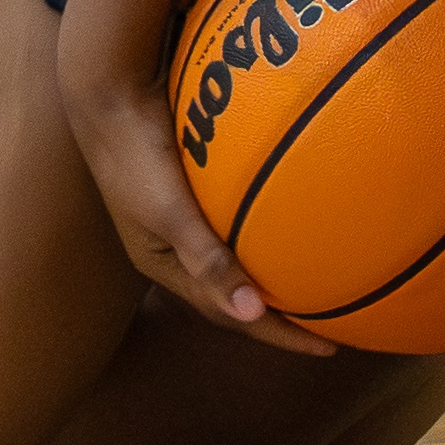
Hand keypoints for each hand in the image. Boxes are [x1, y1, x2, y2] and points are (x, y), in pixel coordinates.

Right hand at [61, 0, 336, 355]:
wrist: (112, 94)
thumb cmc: (135, 156)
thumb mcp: (168, 213)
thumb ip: (207, 261)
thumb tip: (252, 314)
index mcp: (164, 267)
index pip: (231, 316)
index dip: (279, 335)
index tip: (328, 350)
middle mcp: (177, 251)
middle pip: (236, 296)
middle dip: (280, 317)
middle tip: (332, 326)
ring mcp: (185, 222)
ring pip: (239, 262)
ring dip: (275, 279)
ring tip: (321, 284)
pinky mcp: (195, 192)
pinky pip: (240, 226)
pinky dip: (268, 235)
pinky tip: (296, 222)